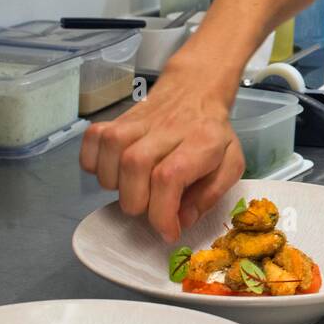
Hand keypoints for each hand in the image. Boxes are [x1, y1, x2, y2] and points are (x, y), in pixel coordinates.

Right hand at [79, 58, 244, 242]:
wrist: (195, 91)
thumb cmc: (212, 134)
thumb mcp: (230, 165)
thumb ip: (210, 195)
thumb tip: (182, 220)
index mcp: (201, 141)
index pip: (168, 177)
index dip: (162, 213)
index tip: (168, 231)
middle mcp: (167, 128)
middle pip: (134, 165)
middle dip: (138, 202)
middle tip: (150, 208)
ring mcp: (138, 121)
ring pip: (111, 152)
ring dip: (116, 184)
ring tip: (133, 189)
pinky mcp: (117, 118)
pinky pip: (93, 139)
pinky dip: (94, 163)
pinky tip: (113, 172)